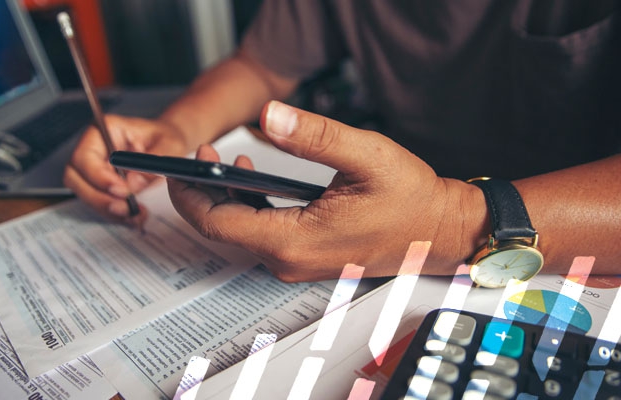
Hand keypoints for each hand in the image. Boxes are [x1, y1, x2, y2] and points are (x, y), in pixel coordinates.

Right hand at [64, 114, 189, 227]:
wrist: (168, 146)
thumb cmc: (166, 138)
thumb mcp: (169, 145)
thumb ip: (152, 161)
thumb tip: (133, 183)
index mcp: (104, 130)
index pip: (84, 156)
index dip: (98, 176)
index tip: (121, 190)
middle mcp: (93, 148)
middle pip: (75, 177)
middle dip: (99, 198)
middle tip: (126, 208)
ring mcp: (92, 168)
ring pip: (84, 193)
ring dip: (107, 208)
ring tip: (135, 213)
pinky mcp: (99, 184)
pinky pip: (97, 202)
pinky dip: (114, 214)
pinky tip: (134, 215)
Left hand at [167, 101, 486, 281]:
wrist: (438, 233)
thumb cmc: (410, 200)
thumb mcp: (365, 155)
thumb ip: (314, 136)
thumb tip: (270, 117)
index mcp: (295, 239)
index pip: (218, 223)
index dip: (191, 193)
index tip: (182, 165)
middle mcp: (289, 259)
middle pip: (224, 229)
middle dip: (206, 190)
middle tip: (204, 153)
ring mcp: (296, 262)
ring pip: (241, 232)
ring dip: (227, 197)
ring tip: (227, 160)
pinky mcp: (304, 256)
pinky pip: (261, 234)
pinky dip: (249, 206)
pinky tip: (254, 180)